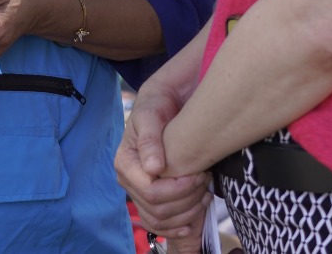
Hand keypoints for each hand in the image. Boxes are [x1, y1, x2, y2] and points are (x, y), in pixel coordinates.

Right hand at [116, 72, 211, 240]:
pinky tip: (193, 223)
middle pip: (157, 209)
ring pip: (160, 221)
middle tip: (206, 181)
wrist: (163, 104)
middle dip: (187, 200)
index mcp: (125, 163)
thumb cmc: (156, 106)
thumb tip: (154, 169)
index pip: (150, 191)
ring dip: (187, 214)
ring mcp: (138, 192)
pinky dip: (177, 227)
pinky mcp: (150, 199)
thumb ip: (150, 139)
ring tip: (206, 194)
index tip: (199, 174)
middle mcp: (128, 181)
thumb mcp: (150, 115)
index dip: (178, 189)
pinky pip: (159, 225)